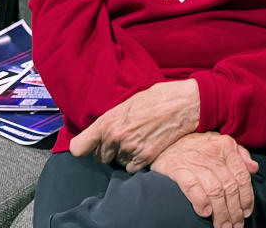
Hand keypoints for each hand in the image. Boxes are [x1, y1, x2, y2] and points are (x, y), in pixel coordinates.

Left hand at [69, 79, 200, 171]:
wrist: (187, 103)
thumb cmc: (160, 97)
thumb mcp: (130, 102)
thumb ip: (113, 118)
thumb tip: (104, 129)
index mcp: (108, 121)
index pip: (79, 147)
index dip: (85, 147)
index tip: (90, 146)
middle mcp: (116, 137)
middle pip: (100, 157)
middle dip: (109, 150)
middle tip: (125, 138)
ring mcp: (131, 149)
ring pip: (117, 162)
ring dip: (125, 155)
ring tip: (140, 140)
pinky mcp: (146, 157)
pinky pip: (131, 168)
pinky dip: (137, 161)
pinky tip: (147, 147)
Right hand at [151, 132, 258, 227]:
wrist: (168, 137)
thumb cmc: (198, 144)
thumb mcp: (222, 143)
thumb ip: (240, 154)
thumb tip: (254, 169)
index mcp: (227, 147)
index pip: (242, 176)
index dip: (247, 197)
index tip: (247, 212)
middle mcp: (214, 153)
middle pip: (229, 187)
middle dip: (234, 211)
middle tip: (235, 226)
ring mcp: (195, 161)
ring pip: (214, 191)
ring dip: (220, 213)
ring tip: (222, 226)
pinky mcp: (178, 168)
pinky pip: (193, 188)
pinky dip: (201, 202)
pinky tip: (205, 213)